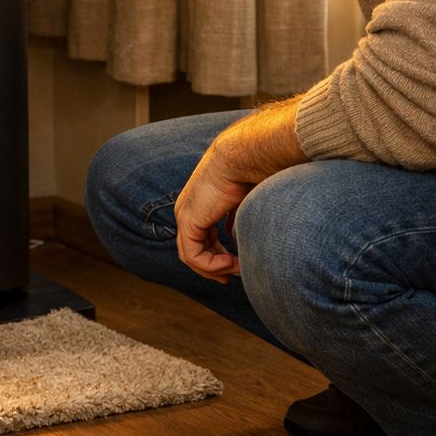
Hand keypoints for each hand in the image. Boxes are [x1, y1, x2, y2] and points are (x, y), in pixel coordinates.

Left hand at [173, 146, 251, 282]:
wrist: (242, 157)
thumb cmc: (250, 172)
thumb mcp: (244, 202)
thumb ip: (237, 220)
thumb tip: (241, 237)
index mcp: (199, 203)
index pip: (201, 237)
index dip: (216, 255)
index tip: (235, 265)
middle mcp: (188, 209)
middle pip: (193, 249)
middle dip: (212, 267)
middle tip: (229, 278)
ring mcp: (185, 215)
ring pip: (191, 257)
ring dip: (215, 268)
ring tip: (236, 268)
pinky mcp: (188, 220)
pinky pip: (193, 256)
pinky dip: (211, 265)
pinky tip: (231, 263)